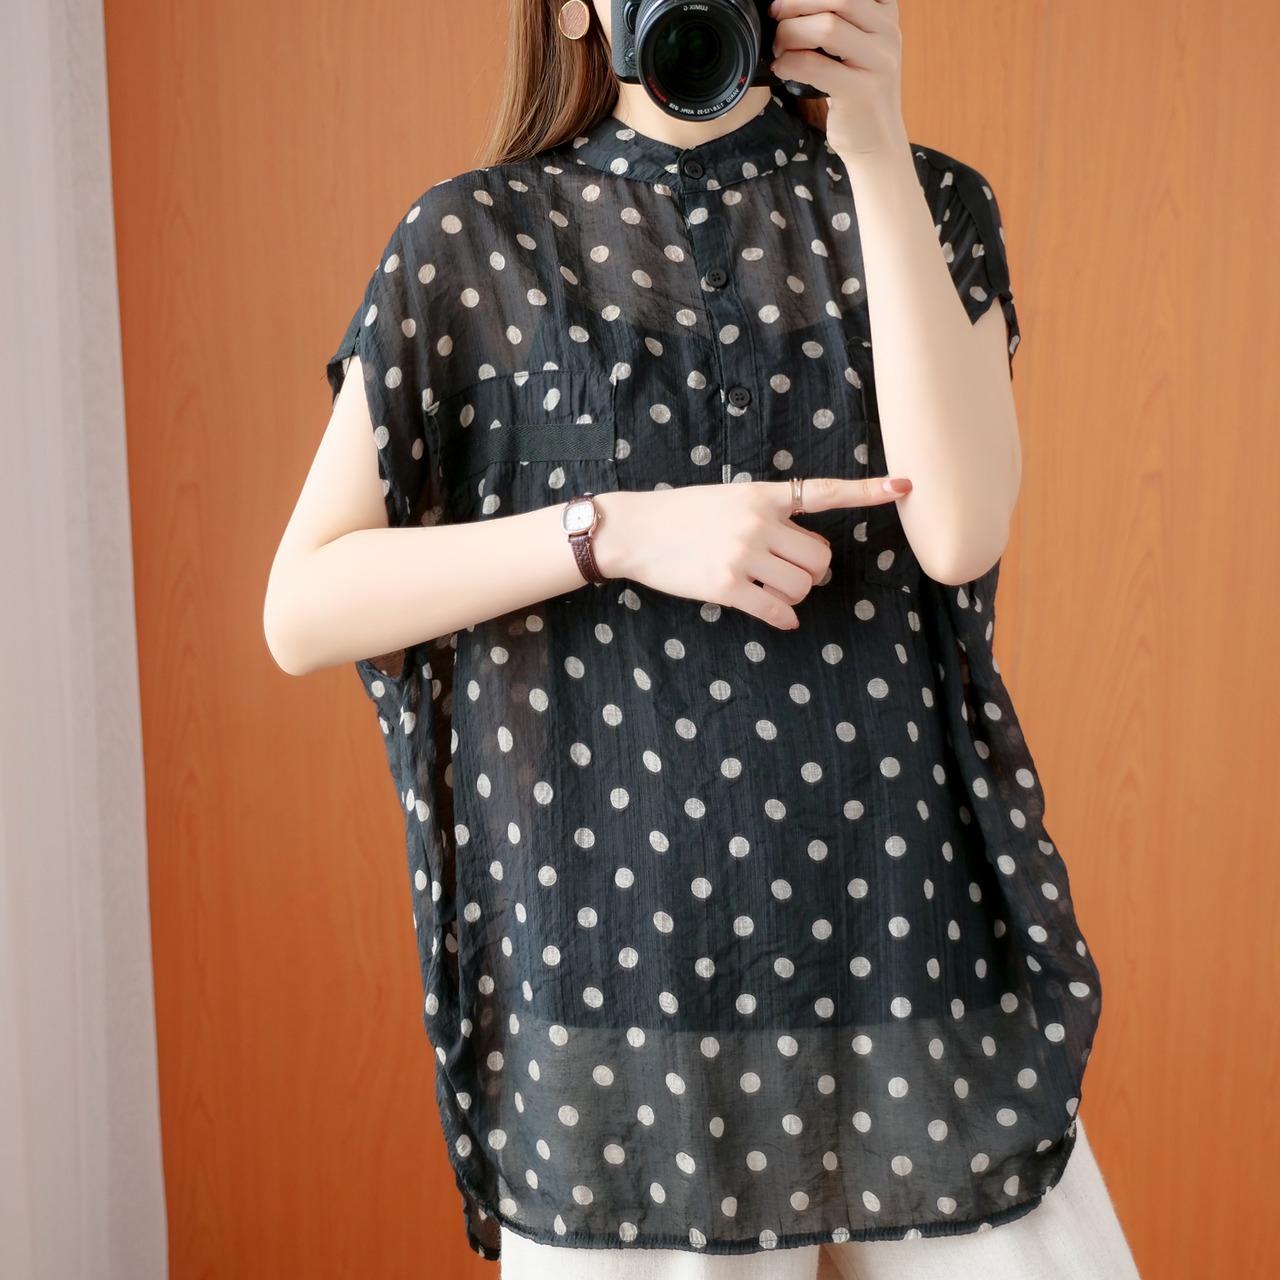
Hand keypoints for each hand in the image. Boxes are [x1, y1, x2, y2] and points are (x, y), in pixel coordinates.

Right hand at [592, 475, 911, 629]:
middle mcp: (759, 523)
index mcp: (763, 496)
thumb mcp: (730, 499)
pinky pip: (775, 610)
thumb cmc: (683, 515)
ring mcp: (743, 556)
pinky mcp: (726, 586)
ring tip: (770, 589)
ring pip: (802, 587)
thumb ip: (769, 516)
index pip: (825, 492)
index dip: (868, 491)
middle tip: (788, 572)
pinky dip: (782, 617)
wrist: (636, 530)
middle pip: (820, 559)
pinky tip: (777, 616)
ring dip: (794, 595)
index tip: (905, 486)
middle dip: (811, 572)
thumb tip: (806, 557)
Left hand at [768, 0, 906, 158]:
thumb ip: (839, 20)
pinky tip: (781, 68)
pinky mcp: (861, 91)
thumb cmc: (858, 92)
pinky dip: (789, 63)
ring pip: (826, 26)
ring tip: (780, 48)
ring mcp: (879, 62)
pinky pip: (814, 64)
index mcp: (886, 14)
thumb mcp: (858, 47)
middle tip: (776, 15)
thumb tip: (790, 5)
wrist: (877, 141)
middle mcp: (888, 32)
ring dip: (790, 33)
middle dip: (797, 2)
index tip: (788, 1)